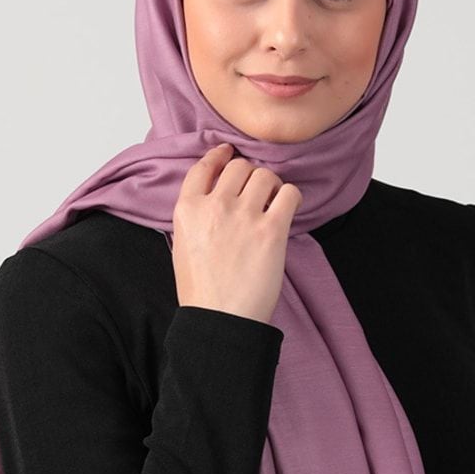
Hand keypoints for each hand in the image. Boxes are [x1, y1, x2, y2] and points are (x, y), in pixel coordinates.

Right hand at [172, 141, 301, 325]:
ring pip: (265, 175)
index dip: (219, 155)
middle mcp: (214, 206)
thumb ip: (195, 217)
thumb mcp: (183, 246)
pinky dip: (291, 197)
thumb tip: (213, 199)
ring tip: (273, 202)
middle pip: (239, 167)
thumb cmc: (202, 292)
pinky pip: (290, 193)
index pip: (204, 167)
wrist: (220, 320)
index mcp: (188, 210)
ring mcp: (244, 216)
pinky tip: (287, 209)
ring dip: (272, 185)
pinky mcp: (271, 229)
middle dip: (250, 175)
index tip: (228, 153)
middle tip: (257, 191)